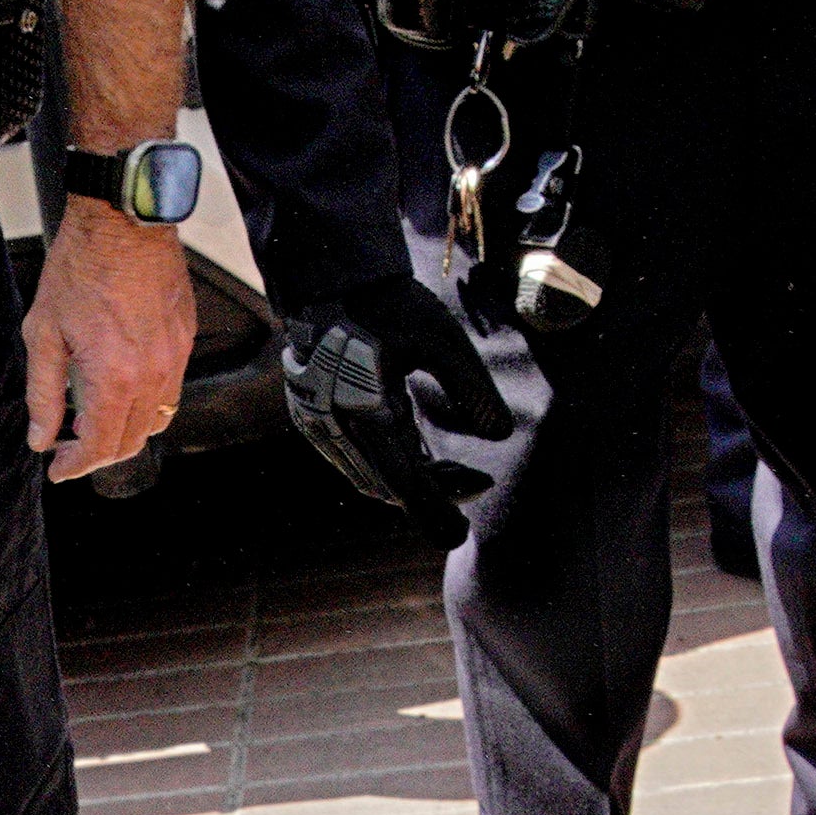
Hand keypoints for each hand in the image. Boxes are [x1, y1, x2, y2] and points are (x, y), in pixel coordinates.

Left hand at [20, 199, 195, 481]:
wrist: (123, 223)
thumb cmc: (83, 266)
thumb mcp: (44, 334)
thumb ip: (43, 394)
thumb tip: (41, 435)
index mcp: (114, 378)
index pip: (99, 446)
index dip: (74, 466)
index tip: (58, 468)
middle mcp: (152, 375)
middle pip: (130, 442)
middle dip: (97, 454)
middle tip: (68, 446)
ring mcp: (175, 358)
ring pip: (156, 420)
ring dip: (124, 431)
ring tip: (92, 419)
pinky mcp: (185, 341)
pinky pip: (170, 391)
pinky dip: (145, 405)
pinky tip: (119, 389)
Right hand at [276, 275, 512, 524]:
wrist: (329, 277)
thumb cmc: (388, 305)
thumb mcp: (443, 339)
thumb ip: (473, 388)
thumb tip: (499, 434)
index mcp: (365, 413)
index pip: (404, 484)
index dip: (434, 513)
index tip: (461, 537)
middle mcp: (338, 429)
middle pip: (389, 485)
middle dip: (433, 491)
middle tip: (478, 481)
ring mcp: (320, 426)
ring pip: (371, 474)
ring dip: (413, 478)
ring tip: (457, 468)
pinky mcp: (316, 418)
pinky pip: (358, 457)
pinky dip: (391, 461)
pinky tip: (420, 447)